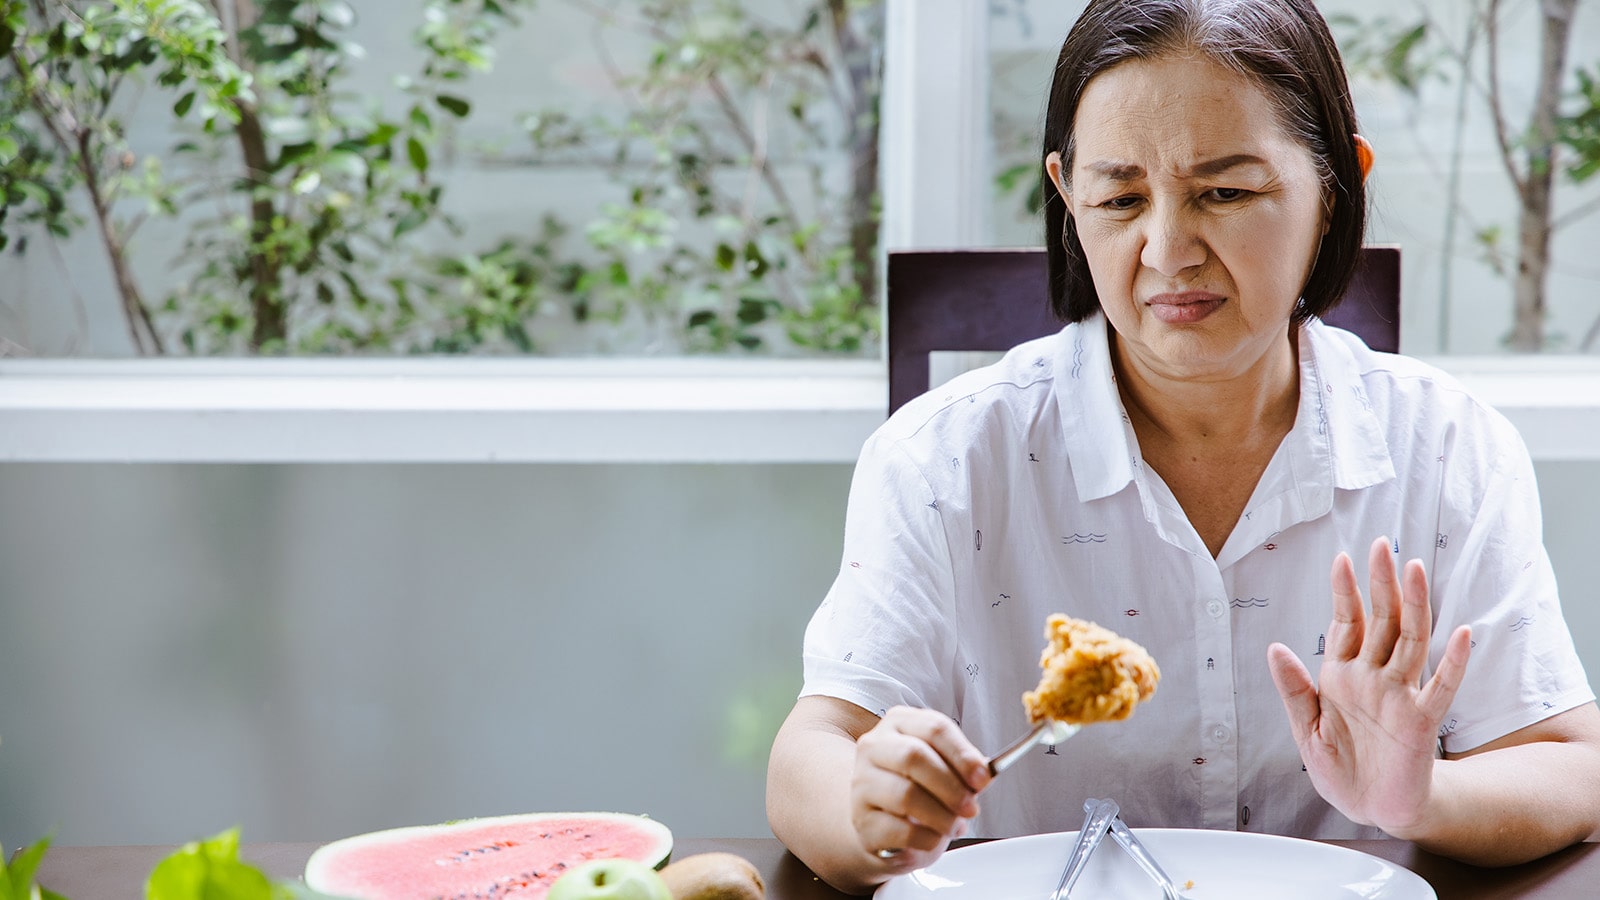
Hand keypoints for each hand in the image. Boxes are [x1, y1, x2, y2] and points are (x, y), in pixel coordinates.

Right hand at [850, 705, 991, 870]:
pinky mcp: (861, 819)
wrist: (879, 822)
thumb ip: (964, 770)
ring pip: (906, 794)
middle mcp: (873, 746)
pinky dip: (926, 837)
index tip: (982, 778)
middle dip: (951, 786)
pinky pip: (900, 829)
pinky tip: (933, 838)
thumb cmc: (915, 790)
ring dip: (941, 816)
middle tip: (971, 807)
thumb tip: (985, 774)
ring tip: (954, 825)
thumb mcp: (941, 770)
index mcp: (899, 723)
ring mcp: (861, 782)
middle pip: (914, 756)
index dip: (962, 754)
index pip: (934, 727)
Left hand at [1267, 537, 1471, 835]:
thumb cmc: (1340, 766)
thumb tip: (1275, 647)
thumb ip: (1293, 688)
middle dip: (1380, 584)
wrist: (1369, 807)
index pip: (1346, 624)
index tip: (1342, 558)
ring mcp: (1400, 695)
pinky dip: (1452, 662)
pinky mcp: (1421, 721)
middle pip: (1381, 621)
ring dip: (1414, 606)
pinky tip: (1462, 635)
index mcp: (1342, 676)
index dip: (1344, 592)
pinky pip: (1441, 687)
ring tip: (1416, 570)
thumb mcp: (1305, 728)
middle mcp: (1373, 677)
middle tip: (1381, 546)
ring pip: (1410, 641)